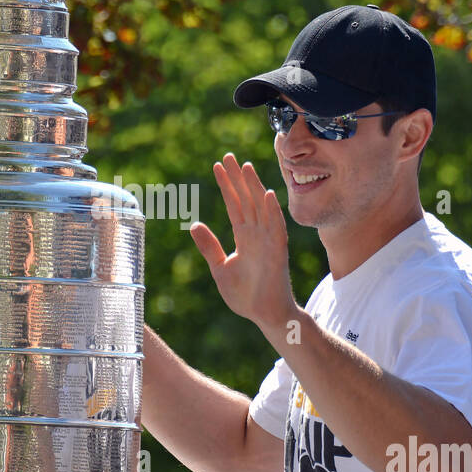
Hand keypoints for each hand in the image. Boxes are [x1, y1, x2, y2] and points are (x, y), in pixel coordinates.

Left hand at [190, 153, 296, 332]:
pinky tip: (267, 194)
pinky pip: (276, 227)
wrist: (264, 315)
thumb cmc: (245, 295)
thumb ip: (208, 246)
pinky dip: (272, 211)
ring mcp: (268, 240)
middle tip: (228, 156)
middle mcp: (257, 234)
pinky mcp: (278, 251)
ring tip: (245, 167)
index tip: (218, 166)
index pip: (234, 204)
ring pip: (261, 207)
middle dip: (237, 178)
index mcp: (244, 236)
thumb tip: (194, 225)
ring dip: (254, 187)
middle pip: (246, 199)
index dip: (226, 185)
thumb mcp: (219, 268)